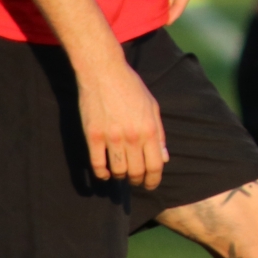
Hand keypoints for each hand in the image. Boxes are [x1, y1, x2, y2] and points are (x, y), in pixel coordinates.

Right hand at [77, 56, 167, 188]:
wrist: (104, 72)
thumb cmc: (130, 87)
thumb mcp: (152, 106)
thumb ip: (159, 134)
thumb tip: (164, 158)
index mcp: (149, 129)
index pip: (155, 165)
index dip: (154, 180)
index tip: (150, 185)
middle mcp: (132, 136)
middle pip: (136, 172)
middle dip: (137, 181)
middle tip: (135, 181)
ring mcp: (111, 137)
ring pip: (118, 171)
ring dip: (121, 177)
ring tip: (121, 173)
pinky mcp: (93, 136)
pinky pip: (97, 164)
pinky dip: (102, 174)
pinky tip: (105, 173)